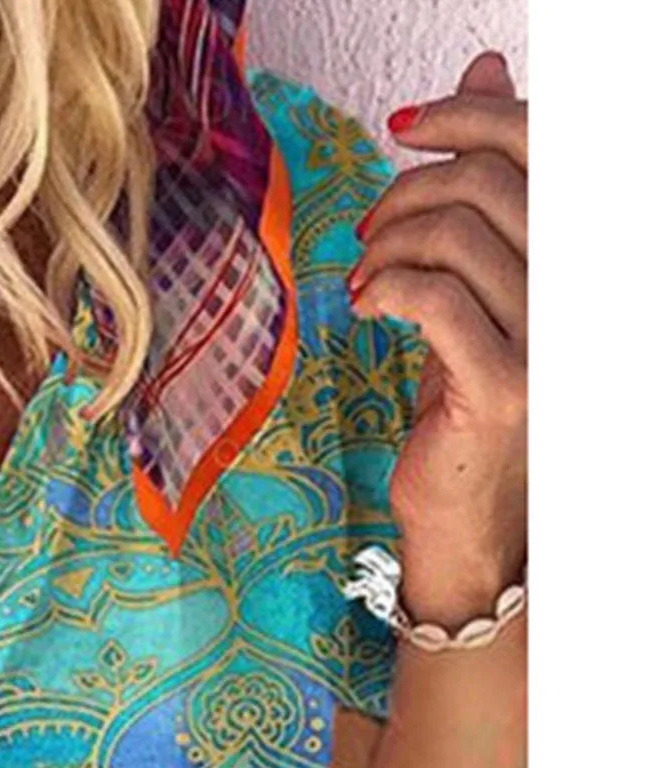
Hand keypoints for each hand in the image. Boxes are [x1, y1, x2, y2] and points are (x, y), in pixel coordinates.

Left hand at [349, 51, 527, 625]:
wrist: (467, 513)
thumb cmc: (464, 399)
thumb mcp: (472, 284)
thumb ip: (481, 192)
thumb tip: (484, 78)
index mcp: (576, 252)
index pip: (542, 146)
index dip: (470, 116)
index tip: (404, 128)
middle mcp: (578, 287)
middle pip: (491, 181)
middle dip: (410, 191)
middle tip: (370, 232)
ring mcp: (549, 337)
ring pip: (458, 235)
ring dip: (390, 246)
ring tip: (365, 280)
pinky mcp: (503, 384)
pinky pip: (436, 298)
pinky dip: (387, 287)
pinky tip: (366, 306)